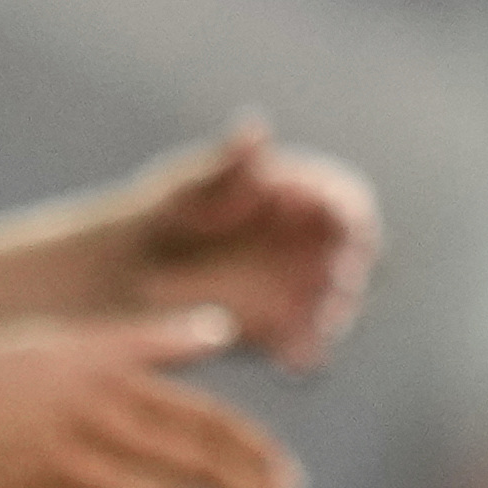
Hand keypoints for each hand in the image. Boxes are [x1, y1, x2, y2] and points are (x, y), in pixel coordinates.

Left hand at [122, 117, 382, 368]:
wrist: (130, 272)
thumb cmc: (164, 214)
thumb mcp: (188, 185)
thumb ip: (225, 162)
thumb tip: (256, 129)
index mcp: (303, 199)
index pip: (350, 203)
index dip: (353, 215)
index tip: (345, 227)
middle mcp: (312, 248)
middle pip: (356, 261)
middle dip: (350, 270)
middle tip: (337, 280)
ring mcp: (301, 293)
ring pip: (339, 308)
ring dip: (334, 316)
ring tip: (317, 323)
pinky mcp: (282, 334)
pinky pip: (308, 350)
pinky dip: (306, 354)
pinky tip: (289, 358)